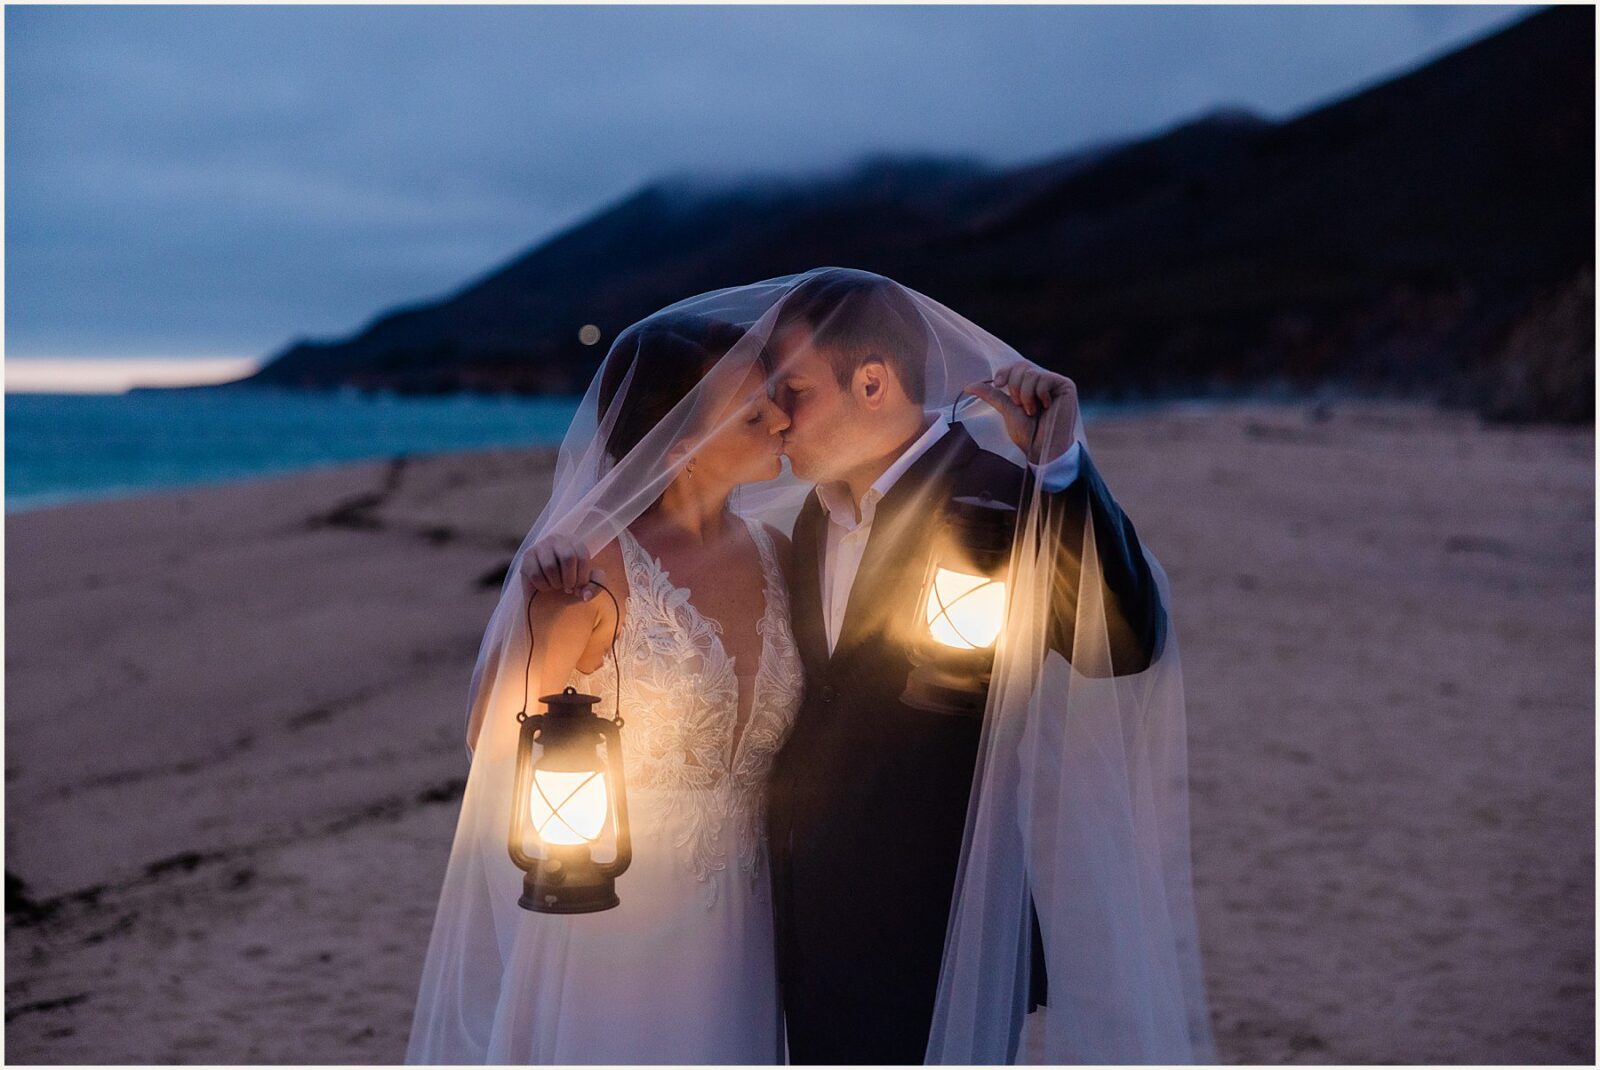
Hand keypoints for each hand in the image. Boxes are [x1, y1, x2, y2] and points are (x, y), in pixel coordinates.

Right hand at [517, 533, 606, 599]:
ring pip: (550, 566)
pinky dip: (543, 586)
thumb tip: (585, 594)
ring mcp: (540, 546)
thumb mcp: (588, 586)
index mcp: (575, 543)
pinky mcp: (527, 557)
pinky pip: (535, 574)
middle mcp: (557, 540)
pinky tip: (544, 586)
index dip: (582, 577)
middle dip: (569, 580)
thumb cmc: (569, 587)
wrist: (548, 598)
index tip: (578, 587)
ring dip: (555, 584)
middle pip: (567, 557)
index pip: (582, 556)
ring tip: (555, 586)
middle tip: (567, 588)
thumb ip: (596, 585)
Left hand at [964, 360, 1078, 462]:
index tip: (997, 384)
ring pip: (1031, 373)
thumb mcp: (1007, 410)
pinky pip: (1044, 378)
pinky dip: (1039, 395)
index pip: (1016, 367)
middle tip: (1019, 405)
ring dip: (1025, 396)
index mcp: (1032, 386)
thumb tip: (968, 386)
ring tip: (1033, 411)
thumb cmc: (1028, 434)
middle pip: (1022, 366)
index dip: (1005, 372)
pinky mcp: (1066, 386)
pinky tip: (1046, 408)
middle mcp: (1045, 382)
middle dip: (1014, 387)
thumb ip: (992, 395)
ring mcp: (1056, 383)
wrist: (1043, 449)